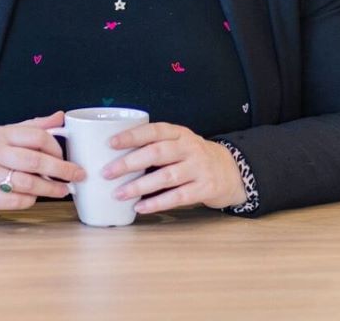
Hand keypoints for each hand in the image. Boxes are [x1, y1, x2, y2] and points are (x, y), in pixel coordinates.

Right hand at [0, 111, 85, 216]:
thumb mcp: (5, 137)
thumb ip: (33, 127)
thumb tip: (61, 116)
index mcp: (0, 134)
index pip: (36, 136)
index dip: (57, 148)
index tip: (67, 158)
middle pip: (34, 161)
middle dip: (61, 170)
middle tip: (77, 176)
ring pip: (27, 183)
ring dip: (50, 188)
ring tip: (63, 191)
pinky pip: (15, 200)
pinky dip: (31, 200)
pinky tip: (35, 198)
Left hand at [104, 123, 246, 214]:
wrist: (232, 172)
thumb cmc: (193, 157)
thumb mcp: (179, 143)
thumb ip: (155, 145)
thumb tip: (113, 155)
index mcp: (179, 133)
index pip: (154, 130)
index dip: (132, 136)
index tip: (111, 143)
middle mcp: (190, 148)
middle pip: (157, 153)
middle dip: (129, 163)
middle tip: (107, 172)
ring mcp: (199, 168)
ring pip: (166, 177)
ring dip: (139, 186)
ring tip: (118, 194)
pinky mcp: (206, 189)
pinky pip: (178, 197)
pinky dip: (157, 203)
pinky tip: (140, 207)